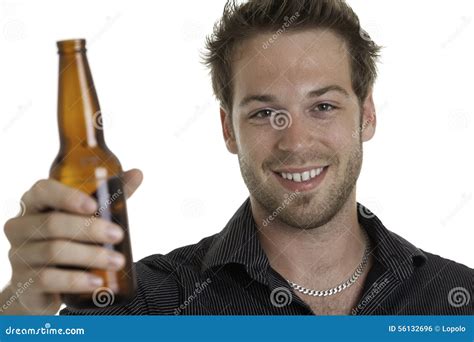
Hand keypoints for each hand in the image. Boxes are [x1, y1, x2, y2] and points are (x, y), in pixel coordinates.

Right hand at [0, 168, 142, 314]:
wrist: (43, 285)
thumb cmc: (67, 239)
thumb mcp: (86, 216)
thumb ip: (109, 195)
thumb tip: (137, 173)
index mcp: (35, 203)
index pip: (43, 190)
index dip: (67, 196)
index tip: (94, 206)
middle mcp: (20, 226)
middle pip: (53, 223)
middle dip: (90, 229)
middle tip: (119, 235)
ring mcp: (18, 255)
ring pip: (54, 251)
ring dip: (91, 256)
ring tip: (117, 261)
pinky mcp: (23, 282)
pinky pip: (48, 279)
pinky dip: (75, 280)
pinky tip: (96, 282)